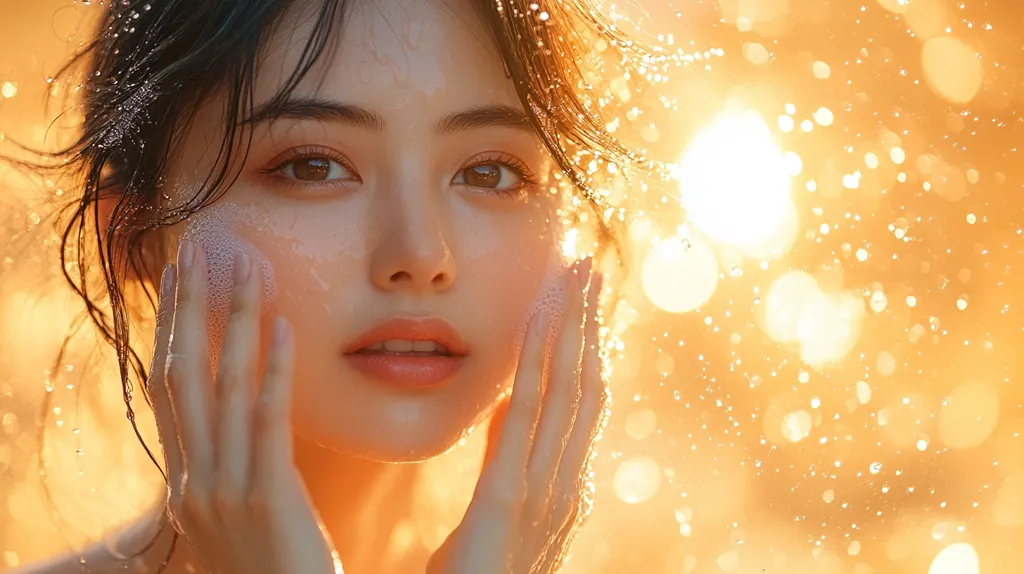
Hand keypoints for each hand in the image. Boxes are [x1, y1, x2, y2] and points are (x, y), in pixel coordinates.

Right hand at [147, 241, 341, 573]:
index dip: (170, 330)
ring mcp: (225, 491)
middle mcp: (194, 482)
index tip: (179, 280)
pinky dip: (274, 371)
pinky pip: (268, 422)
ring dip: (235, 323)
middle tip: (198, 251)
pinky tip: (287, 328)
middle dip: (188, 310)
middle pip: (182, 377)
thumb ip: (237, 476)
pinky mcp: (267, 500)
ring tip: (248, 268)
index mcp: (186, 485)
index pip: (168, 391)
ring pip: (223, 388)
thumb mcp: (239, 523)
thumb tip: (249, 433)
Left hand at [427, 258, 607, 573]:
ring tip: (575, 272)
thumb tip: (509, 404)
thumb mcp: (497, 508)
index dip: (588, 345)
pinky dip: (537, 359)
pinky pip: (526, 413)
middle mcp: (566, 482)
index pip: (583, 401)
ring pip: (567, 389)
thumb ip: (508, 455)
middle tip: (590, 265)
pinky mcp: (507, 495)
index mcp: (564, 485)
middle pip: (586, 384)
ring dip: (573, 326)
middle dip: (588, 322)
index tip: (585, 298)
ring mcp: (544, 489)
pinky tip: (537, 315)